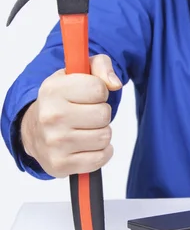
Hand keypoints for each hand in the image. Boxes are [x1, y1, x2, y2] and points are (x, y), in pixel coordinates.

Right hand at [20, 54, 121, 177]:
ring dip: (101, 133)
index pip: (99, 88)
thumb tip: (115, 84)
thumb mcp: (79, 72)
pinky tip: (88, 145)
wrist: (34, 130)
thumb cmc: (63, 99)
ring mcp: (54, 143)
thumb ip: (101, 65)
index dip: (101, 91)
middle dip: (102, 113)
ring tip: (85, 128)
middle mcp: (51, 116)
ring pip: (104, 137)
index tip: (89, 94)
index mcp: (53, 90)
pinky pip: (100, 158)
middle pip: (104, 115)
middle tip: (87, 113)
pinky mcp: (60, 164)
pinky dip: (101, 152)